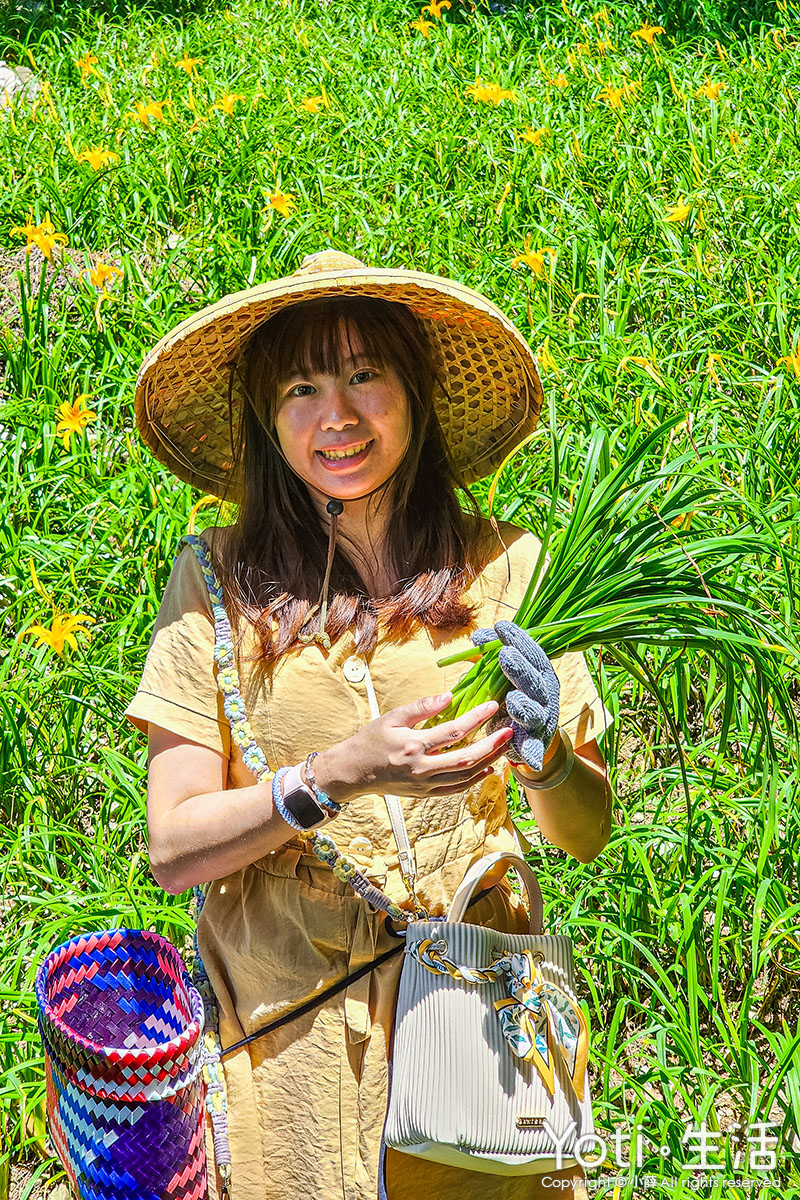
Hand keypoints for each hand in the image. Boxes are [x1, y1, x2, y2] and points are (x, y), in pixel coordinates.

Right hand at [311, 693, 513, 803]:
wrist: (353, 772)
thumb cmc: (371, 741)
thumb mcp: (392, 717)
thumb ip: (421, 707)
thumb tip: (450, 696)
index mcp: (413, 746)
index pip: (453, 731)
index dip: (476, 718)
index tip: (493, 706)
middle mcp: (421, 769)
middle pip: (466, 759)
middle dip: (492, 745)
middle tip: (510, 732)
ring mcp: (424, 785)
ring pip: (465, 777)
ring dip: (488, 761)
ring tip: (504, 748)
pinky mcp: (425, 794)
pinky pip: (456, 789)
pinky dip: (474, 779)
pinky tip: (487, 768)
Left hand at [472, 621, 559, 772]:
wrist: (522, 736)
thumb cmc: (510, 697)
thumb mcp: (502, 675)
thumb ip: (491, 658)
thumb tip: (476, 637)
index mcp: (539, 674)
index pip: (531, 653)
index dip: (518, 640)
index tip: (501, 628)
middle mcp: (545, 695)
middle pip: (535, 680)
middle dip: (520, 668)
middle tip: (505, 655)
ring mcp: (542, 719)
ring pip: (535, 712)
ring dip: (524, 707)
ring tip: (513, 701)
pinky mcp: (535, 743)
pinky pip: (534, 747)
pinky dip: (532, 753)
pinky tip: (529, 759)